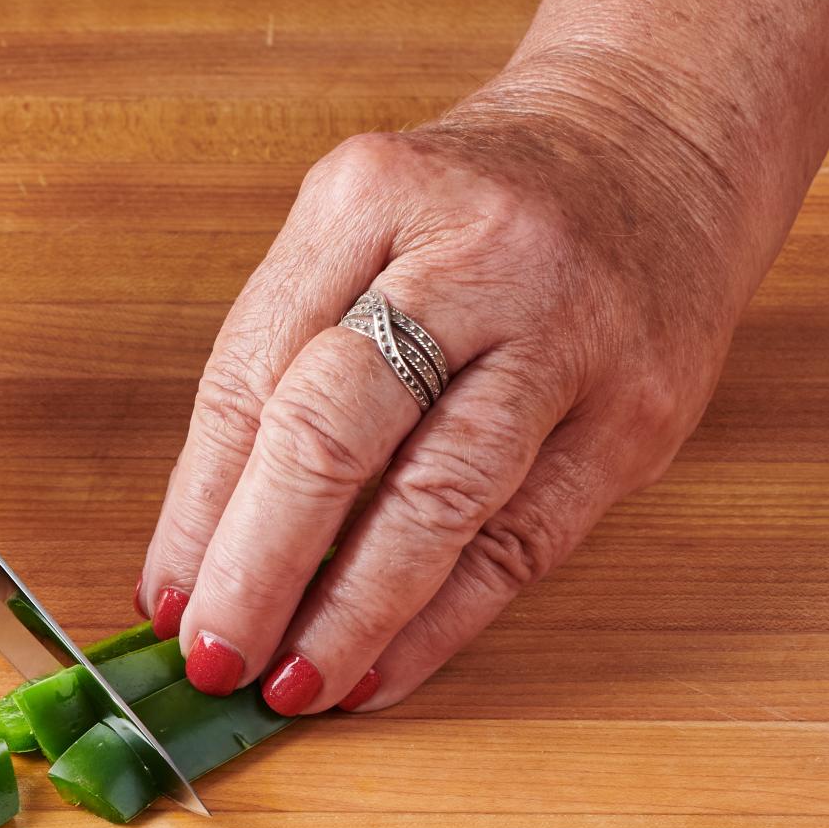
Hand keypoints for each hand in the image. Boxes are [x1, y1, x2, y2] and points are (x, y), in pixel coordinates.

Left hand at [138, 94, 745, 714]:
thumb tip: (197, 556)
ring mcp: (570, 335)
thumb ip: (282, 370)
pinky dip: (442, 622)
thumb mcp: (362, 233)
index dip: (198, 507)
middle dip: (259, 563)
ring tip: (293, 686)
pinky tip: (383, 671)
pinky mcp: (639, 414)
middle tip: (213, 657)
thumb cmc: (479, 211)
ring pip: (440, 500)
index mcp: (372, 196)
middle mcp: (476, 257)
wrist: (664, 140)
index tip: (164, 601)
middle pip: (338, 429)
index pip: (255, 374)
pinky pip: (523, 544)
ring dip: (351, 614)